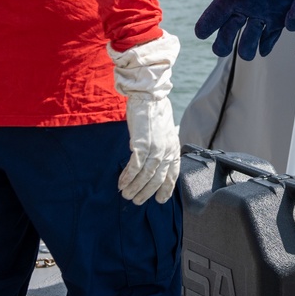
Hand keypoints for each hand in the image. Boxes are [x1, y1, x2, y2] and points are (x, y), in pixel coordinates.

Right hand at [109, 32, 180, 204]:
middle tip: (136, 200)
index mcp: (173, 146)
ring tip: (126, 194)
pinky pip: (134, 167)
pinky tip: (121, 182)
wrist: (148, 94)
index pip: (173, 173)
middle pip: (157, 179)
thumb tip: (153, 157)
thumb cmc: (153, 110)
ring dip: (134, 188)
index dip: (166, 188)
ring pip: (145, 176)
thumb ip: (161, 144)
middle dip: (146, 193)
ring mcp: (155, 148)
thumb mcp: (163, 129)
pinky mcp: (142, 145)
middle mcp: (167, 150)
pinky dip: (127, 177)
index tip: (160, 200)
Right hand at [194, 0, 294, 59]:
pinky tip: (263, 49)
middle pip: (228, 32)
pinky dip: (267, 44)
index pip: (216, 13)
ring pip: (249, 39)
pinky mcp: (279, 17)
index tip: (200, 33)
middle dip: (223, 43)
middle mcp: (245, 7)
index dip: (207, 23)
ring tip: (248, 52)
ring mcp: (262, 13)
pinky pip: (270, 36)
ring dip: (247, 47)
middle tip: (221, 50)